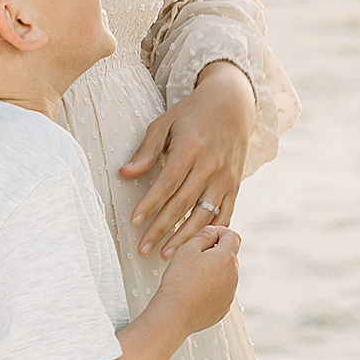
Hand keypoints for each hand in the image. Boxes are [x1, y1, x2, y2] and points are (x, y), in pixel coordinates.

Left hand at [119, 61, 252, 257]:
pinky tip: (196, 244)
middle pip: (182, 204)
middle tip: (144, 249)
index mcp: (190, 149)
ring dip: (184, 237)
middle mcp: (210, 165)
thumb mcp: (165, 124)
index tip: (134, 222)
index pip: (166, 184)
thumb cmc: (192, 113)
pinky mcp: (235, 184)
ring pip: (204, 214)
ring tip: (166, 255)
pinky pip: (224, 213)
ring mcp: (225, 177)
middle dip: (161, 229)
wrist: (232, 104)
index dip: (150, 205)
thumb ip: (147, 151)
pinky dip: (211, 230)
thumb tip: (124, 173)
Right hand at [151, 222, 239, 332]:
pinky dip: (211, 289)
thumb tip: (211, 232)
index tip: (206, 236)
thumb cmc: (178, 282)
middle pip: (228, 256)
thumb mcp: (187, 250)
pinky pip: (220, 292)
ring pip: (225, 275)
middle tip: (193, 257)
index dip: (219, 232)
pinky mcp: (223, 307)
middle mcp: (233, 276)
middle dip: (214, 253)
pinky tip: (194, 291)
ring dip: (213, 271)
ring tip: (191, 276)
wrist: (174, 314)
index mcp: (226, 258)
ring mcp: (229, 293)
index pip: (232, 236)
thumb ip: (203, 236)